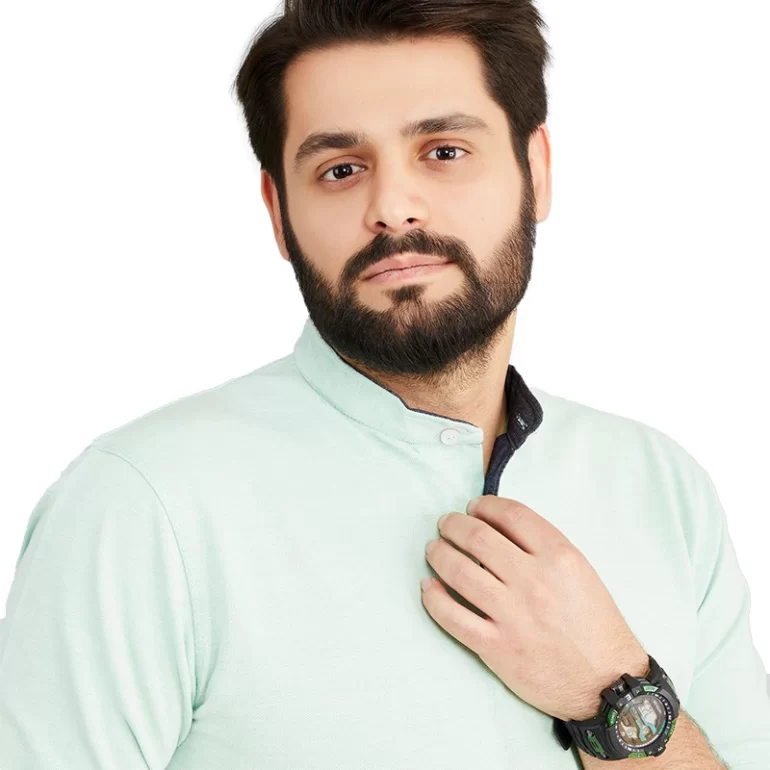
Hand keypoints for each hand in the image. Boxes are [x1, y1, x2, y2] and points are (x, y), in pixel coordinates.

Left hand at [421, 495, 648, 721]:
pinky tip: (428, 587)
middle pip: (478, 538)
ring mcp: (512, 614)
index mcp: (558, 557)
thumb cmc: (596, 626)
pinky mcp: (496, 647)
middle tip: (446, 524)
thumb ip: (544, 548)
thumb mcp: (581, 573)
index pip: (511, 515)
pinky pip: (453, 616)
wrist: (607, 683)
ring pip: (459, 572)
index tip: (474, 507)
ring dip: (439, 554)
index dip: (485, 506)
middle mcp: (533, 581)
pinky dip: (433, 598)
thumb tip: (501, 528)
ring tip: (434, 549)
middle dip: (454, 525)